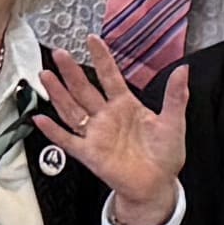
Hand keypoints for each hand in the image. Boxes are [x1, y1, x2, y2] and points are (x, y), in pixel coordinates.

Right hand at [33, 37, 187, 224]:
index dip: (101, 58)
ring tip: (46, 75)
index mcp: (126, 106)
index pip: (110, 76)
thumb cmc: (165, 155)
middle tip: (59, 53)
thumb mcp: (173, 122)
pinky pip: (67, 140)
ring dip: (58, 93)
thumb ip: (176, 96)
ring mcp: (96, 134)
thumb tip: (183, 70)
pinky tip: (40, 119)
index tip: (92, 39)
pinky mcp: (90, 154)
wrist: (157, 185)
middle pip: (84, 89)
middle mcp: (107, 117)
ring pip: (72, 109)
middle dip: (71, 71)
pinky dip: (53, 131)